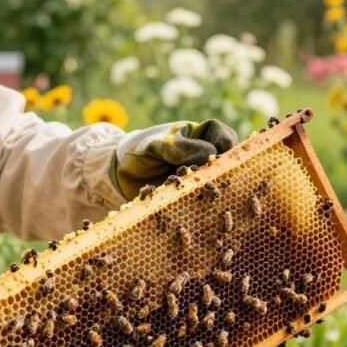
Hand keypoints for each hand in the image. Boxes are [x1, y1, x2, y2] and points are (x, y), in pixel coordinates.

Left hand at [112, 119, 237, 199]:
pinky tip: (197, 211)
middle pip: (228, 162)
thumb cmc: (138, 149)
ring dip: (216, 191)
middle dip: (225, 172)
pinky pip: (204, 201)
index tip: (218, 158)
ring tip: (207, 198)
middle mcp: (204, 157)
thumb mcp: (154, 144)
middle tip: (214, 181)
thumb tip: (209, 153)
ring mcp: (199, 177)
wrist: (119, 173)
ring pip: (219, 184)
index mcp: (199, 135)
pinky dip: (203, 206)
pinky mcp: (191, 197)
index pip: (224, 136)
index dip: (227, 146)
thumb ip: (177, 146)